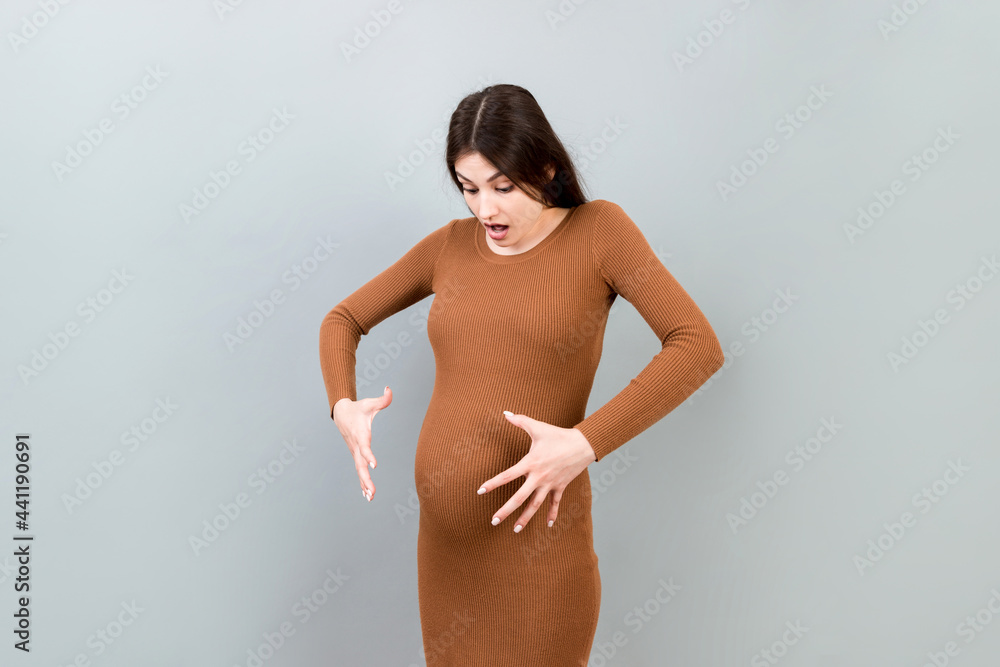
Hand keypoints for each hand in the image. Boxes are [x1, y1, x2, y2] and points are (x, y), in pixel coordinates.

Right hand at [333, 386, 391, 501]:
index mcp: (361, 434)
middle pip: (360, 464)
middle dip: (366, 478)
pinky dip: (362, 482)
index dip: (369, 455)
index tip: (374, 465)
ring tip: (370, 497)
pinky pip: (359, 470)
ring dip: (364, 484)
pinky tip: (367, 494)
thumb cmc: (358, 408)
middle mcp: (356, 446)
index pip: (365, 447)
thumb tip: (390, 389)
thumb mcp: (370, 402)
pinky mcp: (355, 455)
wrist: (341, 412)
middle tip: (372, 491)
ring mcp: (354, 452)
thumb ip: (383, 399)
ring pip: (359, 470)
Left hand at [477, 411, 596, 531]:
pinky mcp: (560, 486)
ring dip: (525, 518)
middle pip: (519, 497)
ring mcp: (550, 484)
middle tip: (493, 521)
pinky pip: (555, 503)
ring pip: (535, 505)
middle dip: (506, 510)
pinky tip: (547, 525)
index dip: (492, 483)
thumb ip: (520, 420)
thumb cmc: (558, 435)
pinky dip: (552, 514)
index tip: (480, 491)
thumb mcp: (538, 427)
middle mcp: (538, 477)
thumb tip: (505, 413)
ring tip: (515, 530)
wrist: (583, 444)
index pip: (507, 476)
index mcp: (530, 463)